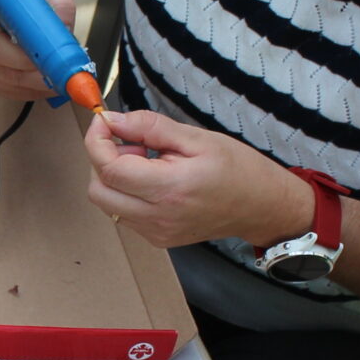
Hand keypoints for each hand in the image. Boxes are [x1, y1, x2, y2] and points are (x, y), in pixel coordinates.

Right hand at [0, 0, 74, 101]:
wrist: (22, 7)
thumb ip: (59, 7)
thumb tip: (64, 29)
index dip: (20, 59)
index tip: (45, 62)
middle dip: (31, 78)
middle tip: (58, 78)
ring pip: (5, 85)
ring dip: (33, 87)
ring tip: (59, 81)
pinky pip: (7, 92)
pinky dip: (29, 92)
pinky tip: (46, 84)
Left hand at [81, 108, 313, 250]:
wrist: (262, 206)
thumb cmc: (239, 170)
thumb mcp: (197, 138)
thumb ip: (150, 127)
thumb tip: (114, 121)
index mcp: (169, 188)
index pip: (109, 168)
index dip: (97, 141)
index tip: (104, 122)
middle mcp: (158, 217)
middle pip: (98, 190)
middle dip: (104, 160)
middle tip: (134, 144)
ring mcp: (156, 232)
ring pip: (107, 203)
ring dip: (115, 178)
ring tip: (150, 163)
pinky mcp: (157, 239)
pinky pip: (124, 214)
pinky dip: (127, 193)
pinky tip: (154, 181)